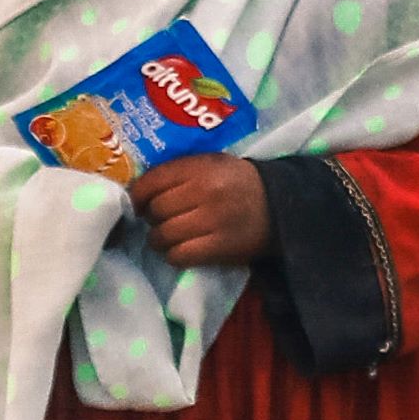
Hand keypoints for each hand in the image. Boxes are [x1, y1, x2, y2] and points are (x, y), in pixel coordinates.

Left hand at [127, 152, 271, 269]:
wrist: (280, 205)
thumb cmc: (238, 183)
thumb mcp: (212, 164)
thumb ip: (180, 171)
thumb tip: (140, 190)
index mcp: (200, 167)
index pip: (153, 182)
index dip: (138, 195)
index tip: (138, 203)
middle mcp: (205, 192)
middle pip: (157, 210)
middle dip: (150, 218)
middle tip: (156, 220)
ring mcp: (212, 221)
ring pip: (164, 235)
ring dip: (158, 239)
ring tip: (165, 237)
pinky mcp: (219, 247)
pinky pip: (179, 255)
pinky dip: (173, 255)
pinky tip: (178, 250)